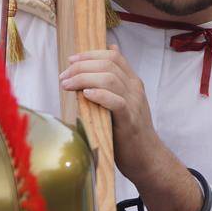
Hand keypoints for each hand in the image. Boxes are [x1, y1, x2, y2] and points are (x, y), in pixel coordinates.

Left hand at [59, 46, 165, 183]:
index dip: (90, 54)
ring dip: (84, 78)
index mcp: (133, 82)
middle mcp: (134, 89)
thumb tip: (106, 55)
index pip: (114, 56)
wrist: (147, 156)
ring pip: (110, 79)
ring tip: (67, 84)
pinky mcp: (129, 120)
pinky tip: (85, 95)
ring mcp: (134, 103)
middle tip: (64, 76)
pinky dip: (100, 95)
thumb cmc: (130, 130)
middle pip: (108, 64)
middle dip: (82, 66)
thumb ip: (115, 82)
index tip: (71, 60)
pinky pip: (116, 102)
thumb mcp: (124, 101)